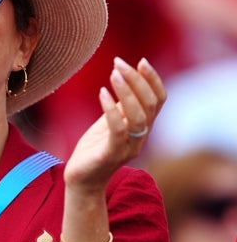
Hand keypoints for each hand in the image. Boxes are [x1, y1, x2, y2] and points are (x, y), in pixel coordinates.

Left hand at [64, 57, 165, 190]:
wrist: (82, 180)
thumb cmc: (94, 150)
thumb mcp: (109, 123)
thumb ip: (121, 107)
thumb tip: (126, 80)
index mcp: (142, 127)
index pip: (159, 100)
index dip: (153, 79)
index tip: (140, 61)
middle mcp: (140, 137)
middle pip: (151, 104)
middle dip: (138, 80)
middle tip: (119, 63)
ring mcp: (128, 147)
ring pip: (138, 117)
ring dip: (127, 92)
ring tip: (113, 73)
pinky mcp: (111, 155)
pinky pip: (117, 130)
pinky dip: (111, 109)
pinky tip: (102, 92)